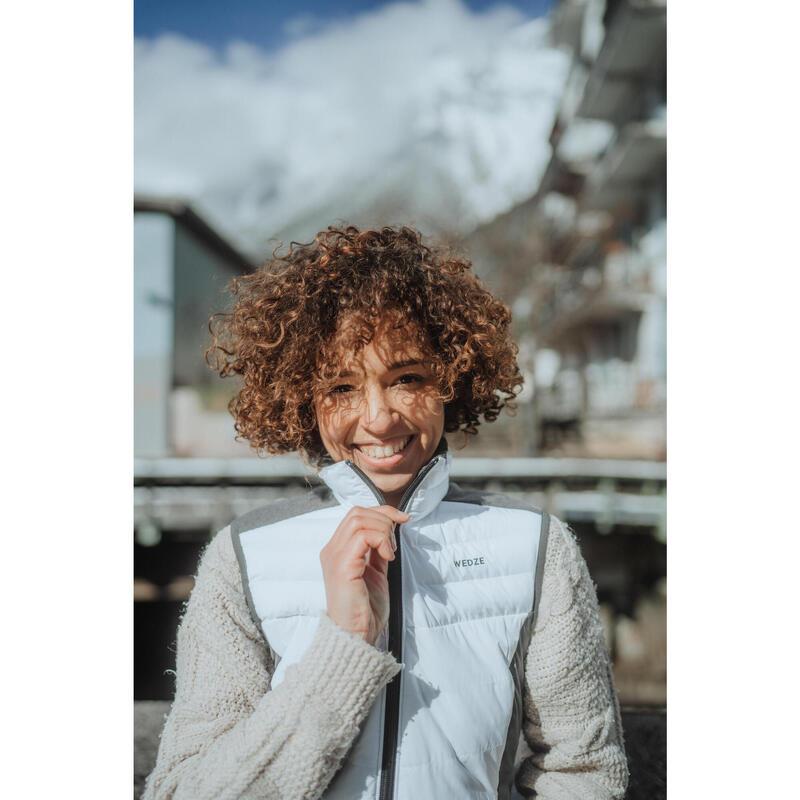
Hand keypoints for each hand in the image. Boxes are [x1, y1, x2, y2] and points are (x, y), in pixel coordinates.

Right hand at [320, 505, 409, 644]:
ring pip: (359, 520)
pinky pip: (363, 536)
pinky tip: (388, 558)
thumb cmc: (366, 609)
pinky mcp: (342, 566)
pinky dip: (381, 540)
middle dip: (384, 519)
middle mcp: (331, 550)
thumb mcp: (375, 572)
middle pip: (357, 512)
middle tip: (394, 544)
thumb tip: (390, 528)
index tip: (403, 520)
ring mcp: (334, 557)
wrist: (357, 637)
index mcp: (337, 550)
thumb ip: (377, 550)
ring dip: (383, 530)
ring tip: (390, 553)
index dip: (382, 512)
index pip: (356, 515)